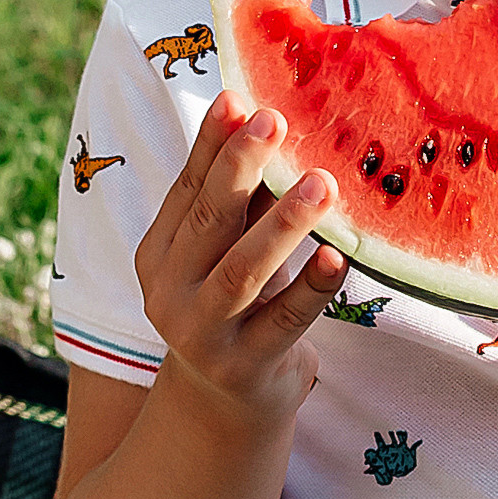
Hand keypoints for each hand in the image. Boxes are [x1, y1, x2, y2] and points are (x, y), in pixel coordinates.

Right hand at [135, 92, 346, 426]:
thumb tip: (275, 121)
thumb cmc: (238, 304)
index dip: (213, 143)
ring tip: (322, 183)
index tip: (239, 96)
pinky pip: (285, 321)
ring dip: (283, 225)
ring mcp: (204, 334)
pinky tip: (337, 256)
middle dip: (240, 167)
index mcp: (160, 253)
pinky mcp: (245, 368)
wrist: (227, 402)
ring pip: (242, 272)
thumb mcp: (228, 252)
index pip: (187, 187)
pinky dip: (312, 287)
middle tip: (276, 120)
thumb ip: (244, 201)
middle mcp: (170, 292)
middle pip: (207, 221)